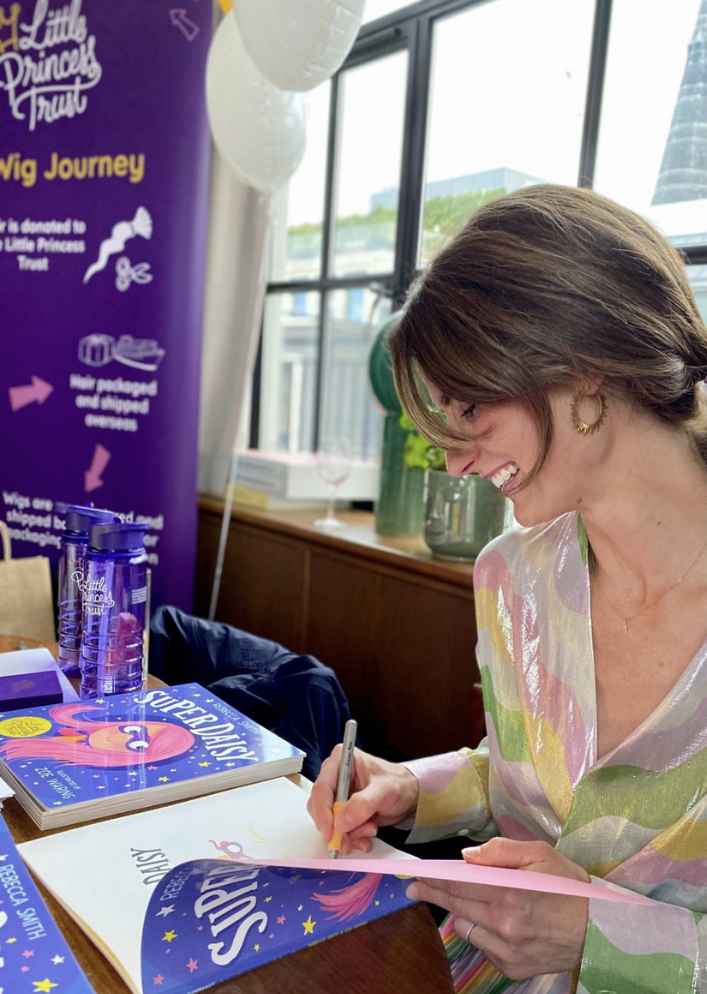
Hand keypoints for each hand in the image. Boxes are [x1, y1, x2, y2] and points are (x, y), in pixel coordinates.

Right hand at [307, 746, 418, 854]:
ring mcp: (337, 794)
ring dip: (347, 834)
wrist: (408, 794)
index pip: (321, 787)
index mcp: (341, 761)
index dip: (322, 812)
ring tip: (370, 831)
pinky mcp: (342, 810)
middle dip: (336, 827)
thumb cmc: (398, 783)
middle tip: (352, 839)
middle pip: (319, 806)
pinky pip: (337, 829)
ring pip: (328, 821)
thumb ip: (363, 804)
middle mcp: (334, 776)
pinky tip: (365, 838)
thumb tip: (340, 822)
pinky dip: (350, 838)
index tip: (330, 833)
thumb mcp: (384, 791)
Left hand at [407, 838, 589, 980]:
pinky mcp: (512, 967)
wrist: (599, 931)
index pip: (459, 883)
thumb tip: (467, 857)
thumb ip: (500, 851)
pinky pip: (483, 947)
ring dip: (460, 913)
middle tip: (416, 888)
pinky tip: (495, 922)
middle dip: (434, 894)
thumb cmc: (570, 886)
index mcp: (508, 892)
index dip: (435, 879)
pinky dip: (482, 933)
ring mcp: (506, 949)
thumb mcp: (540, 854)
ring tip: (466, 901)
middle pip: (456, 906)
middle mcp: (503, 924)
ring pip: (466, 928)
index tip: (417, 876)